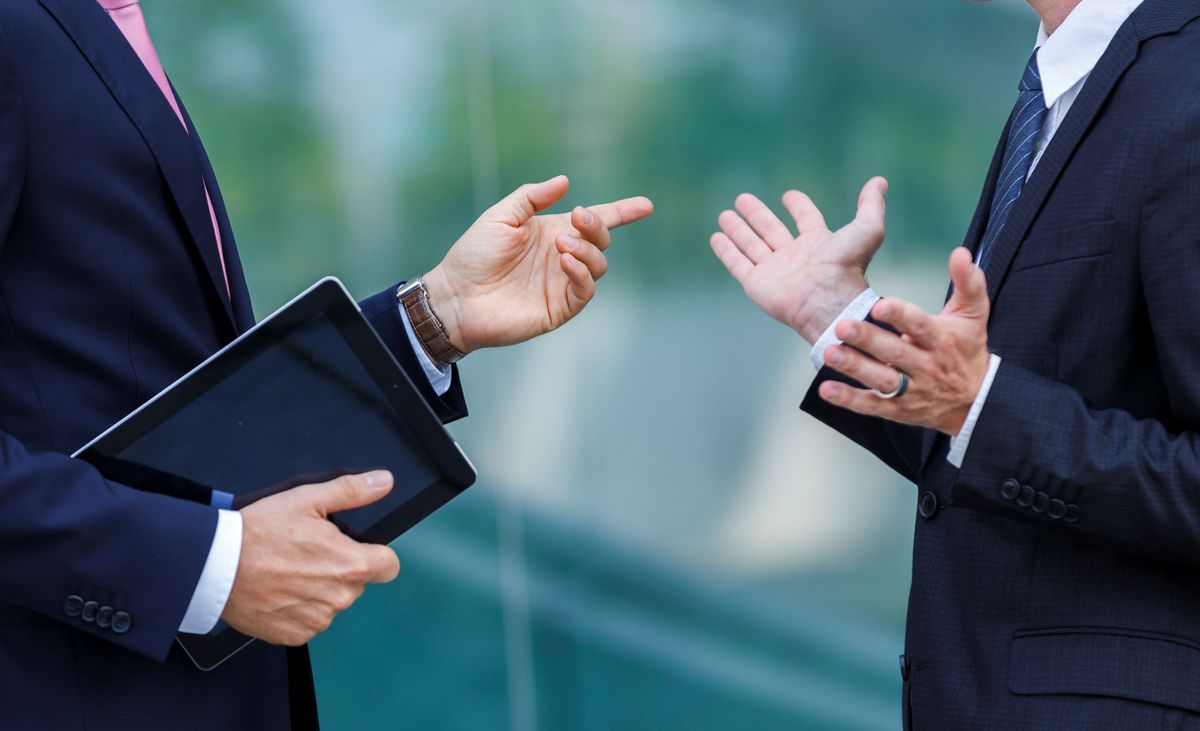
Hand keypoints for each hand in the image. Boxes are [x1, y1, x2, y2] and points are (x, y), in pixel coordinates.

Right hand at [220, 471, 401, 645]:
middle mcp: (339, 598)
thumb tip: (383, 482)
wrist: (215, 566)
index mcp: (350, 565)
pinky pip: (309, 620)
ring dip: (318, 589)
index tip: (357, 549)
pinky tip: (279, 590)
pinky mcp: (294, 635)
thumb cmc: (258, 532)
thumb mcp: (308, 499)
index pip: (389, 566)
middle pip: (357, 583)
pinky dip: (298, 608)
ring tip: (289, 570)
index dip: (376, 554)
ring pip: (332, 602)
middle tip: (308, 553)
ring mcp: (317, 619)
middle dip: (340, 568)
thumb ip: (352, 491)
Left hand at [421, 175, 652, 353]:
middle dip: (598, 225)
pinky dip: (582, 273)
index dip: (622, 212)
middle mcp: (562, 257)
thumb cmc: (473, 255)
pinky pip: (584, 290)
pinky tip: (565, 261)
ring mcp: (561, 283)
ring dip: (587, 250)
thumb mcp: (501, 216)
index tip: (646, 206)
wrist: (455, 295)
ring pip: (599, 265)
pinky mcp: (558, 308)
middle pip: (601, 240)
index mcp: (552, 232)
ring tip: (560, 246)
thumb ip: (532, 197)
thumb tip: (565, 182)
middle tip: (578, 218)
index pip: (595, 221)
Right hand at [710, 177, 887, 342]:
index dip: (799, 206)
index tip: (789, 195)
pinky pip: (738, 264)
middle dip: (757, 214)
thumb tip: (879, 181)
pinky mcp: (756, 283)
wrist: (827, 300)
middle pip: (771, 230)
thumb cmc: (848, 267)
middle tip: (742, 198)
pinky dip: (726, 251)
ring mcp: (773, 271)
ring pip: (751, 245)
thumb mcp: (867, 230)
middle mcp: (794, 257)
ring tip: (724, 214)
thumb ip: (871, 205)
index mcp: (818, 244)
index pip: (806, 220)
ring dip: (738, 230)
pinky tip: (716, 237)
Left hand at [818, 247, 991, 434]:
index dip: (900, 315)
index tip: (879, 305)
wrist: (976, 399)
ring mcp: (911, 390)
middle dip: (868, 339)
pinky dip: (849, 399)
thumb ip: (968, 281)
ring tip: (829, 352)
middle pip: (895, 352)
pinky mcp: (897, 409)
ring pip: (881, 380)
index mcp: (941, 339)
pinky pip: (871, 405)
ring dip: (854, 368)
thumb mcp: (974, 313)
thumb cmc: (967, 348)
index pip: (919, 325)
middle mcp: (926, 366)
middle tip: (842, 325)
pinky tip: (826, 389)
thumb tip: (960, 253)